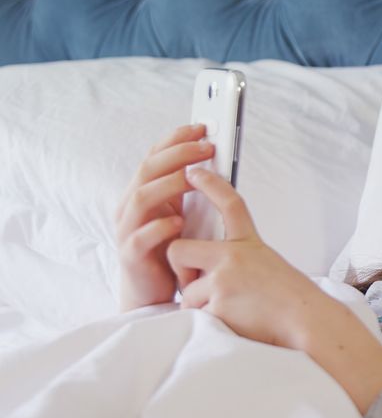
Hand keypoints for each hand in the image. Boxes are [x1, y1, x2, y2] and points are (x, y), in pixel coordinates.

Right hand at [116, 123, 213, 311]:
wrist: (153, 290)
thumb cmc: (170, 247)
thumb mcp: (182, 212)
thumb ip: (190, 189)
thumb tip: (216, 158)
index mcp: (143, 191)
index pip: (155, 156)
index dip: (175, 139)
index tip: (201, 127)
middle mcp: (131, 206)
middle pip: (147, 169)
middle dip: (178, 154)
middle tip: (206, 147)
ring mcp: (127, 229)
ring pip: (141, 198)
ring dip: (169, 184)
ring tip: (194, 178)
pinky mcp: (131, 255)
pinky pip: (141, 237)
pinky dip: (160, 227)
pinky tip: (179, 221)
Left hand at [171, 167, 381, 413]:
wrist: (306, 320)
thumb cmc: (291, 299)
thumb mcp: (268, 265)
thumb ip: (237, 261)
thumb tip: (205, 272)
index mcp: (249, 243)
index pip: (229, 204)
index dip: (210, 184)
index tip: (194, 171)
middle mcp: (232, 256)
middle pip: (178, 250)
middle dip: (180, 271)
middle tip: (201, 285)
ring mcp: (222, 280)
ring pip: (186, 292)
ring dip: (201, 305)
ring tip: (233, 311)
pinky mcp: (217, 305)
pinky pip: (194, 315)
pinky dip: (209, 323)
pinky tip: (234, 323)